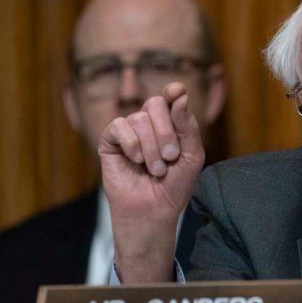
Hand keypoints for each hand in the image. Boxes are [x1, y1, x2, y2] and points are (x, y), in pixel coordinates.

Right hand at [99, 83, 204, 282]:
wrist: (154, 211)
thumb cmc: (175, 185)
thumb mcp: (192, 156)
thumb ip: (187, 126)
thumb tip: (179, 95)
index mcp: (171, 123)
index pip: (171, 97)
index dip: (174, 91)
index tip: (177, 92)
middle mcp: (149, 124)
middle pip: (155, 104)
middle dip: (167, 132)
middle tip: (171, 157)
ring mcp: (129, 131)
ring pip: (139, 119)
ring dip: (152, 148)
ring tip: (156, 170)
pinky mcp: (110, 142)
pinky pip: (119, 126)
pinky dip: (132, 144)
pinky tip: (136, 161)